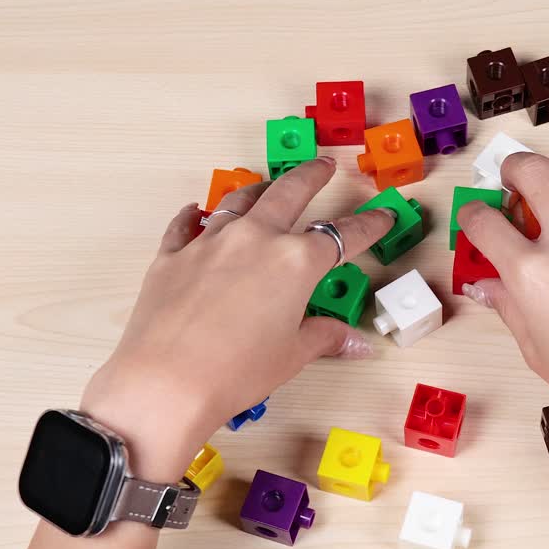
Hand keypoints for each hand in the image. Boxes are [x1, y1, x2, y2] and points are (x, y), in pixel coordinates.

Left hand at [82, 157, 392, 479]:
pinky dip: (194, 215)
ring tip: (268, 185)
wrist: (166, 382)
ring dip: (259, 189)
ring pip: (239, 201)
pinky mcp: (173, 256)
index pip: (344, 235)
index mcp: (296, 262)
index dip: (369, 224)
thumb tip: (357, 343)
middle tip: (324, 167)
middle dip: (311, 177)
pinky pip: (186, 225)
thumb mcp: (292, 354)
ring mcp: (210, 242)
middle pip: (289, 193)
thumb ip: (325, 337)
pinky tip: (196, 211)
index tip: (382, 215)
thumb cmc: (237, 371)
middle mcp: (255, 239)